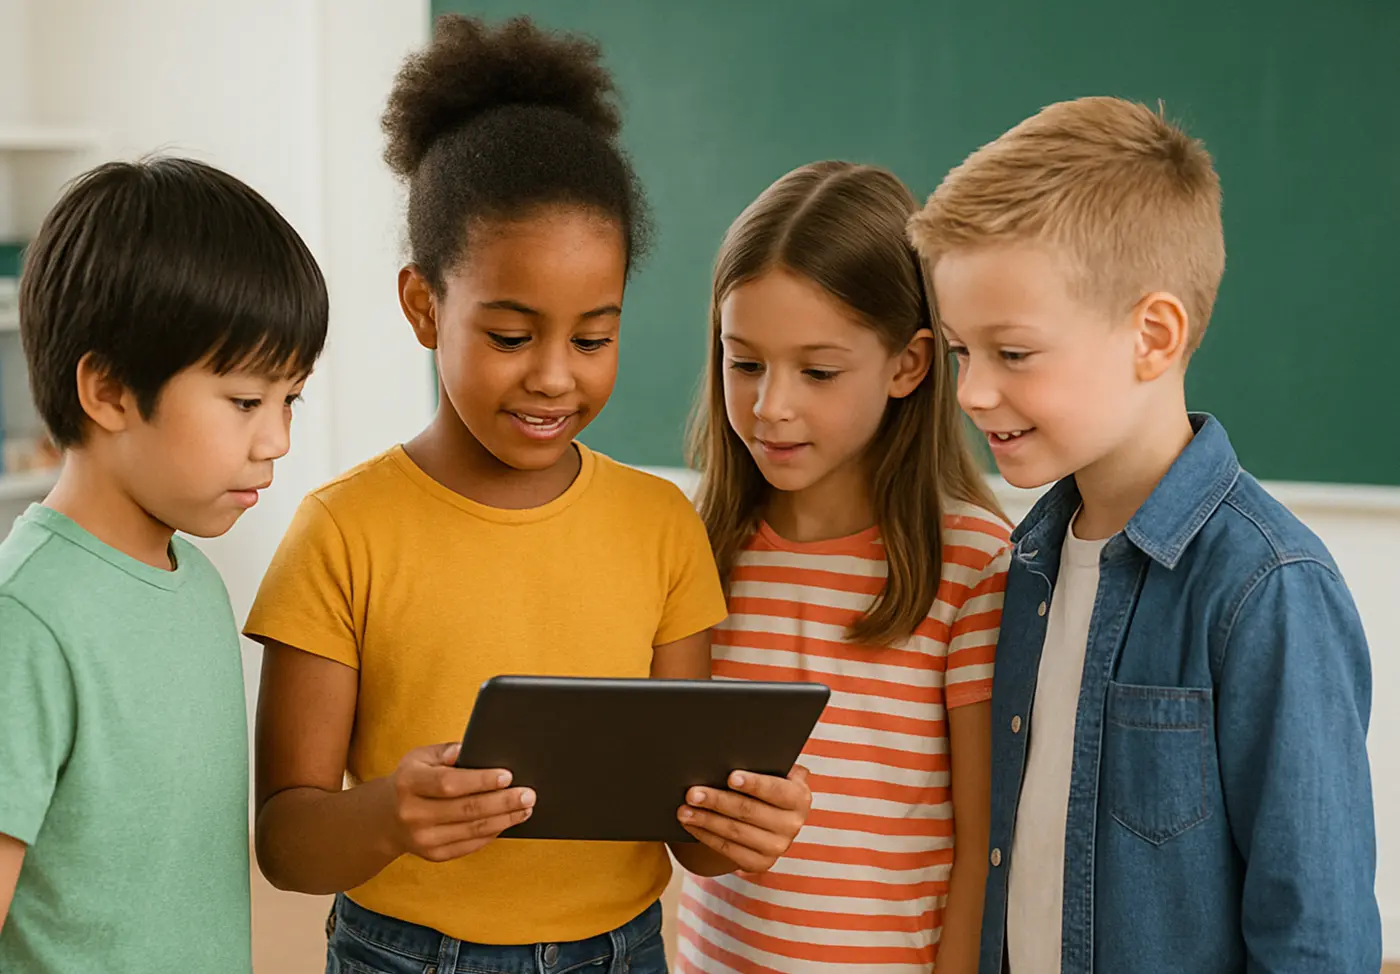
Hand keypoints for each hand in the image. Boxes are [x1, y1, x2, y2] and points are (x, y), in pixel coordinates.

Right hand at [385, 743, 533, 862]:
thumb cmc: (413, 780)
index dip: (480, 781)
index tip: (508, 776)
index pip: (449, 783)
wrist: (387, 818)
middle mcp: (413, 813)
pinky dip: (493, 833)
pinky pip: (470, 845)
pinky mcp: (434, 855)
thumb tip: (470, 749)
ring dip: (505, 819)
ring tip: (526, 808)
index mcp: (409, 783)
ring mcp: (423, 839)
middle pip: (466, 809)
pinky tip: (508, 821)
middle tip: (528, 794)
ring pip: (472, 830)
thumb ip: (446, 751)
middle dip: (503, 802)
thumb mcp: (420, 757)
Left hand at [677, 765, 811, 872]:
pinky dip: (706, 836)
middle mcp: (793, 824)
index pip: (776, 790)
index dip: (754, 784)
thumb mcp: (771, 771)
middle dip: (718, 801)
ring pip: (735, 832)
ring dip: (706, 820)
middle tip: (692, 793)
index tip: (730, 777)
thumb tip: (730, 753)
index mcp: (800, 797)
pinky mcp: (760, 863)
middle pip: (749, 811)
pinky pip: (728, 849)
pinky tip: (691, 824)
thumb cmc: (762, 783)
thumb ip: (762, 763)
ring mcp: (777, 847)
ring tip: (684, 809)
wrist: (763, 815)